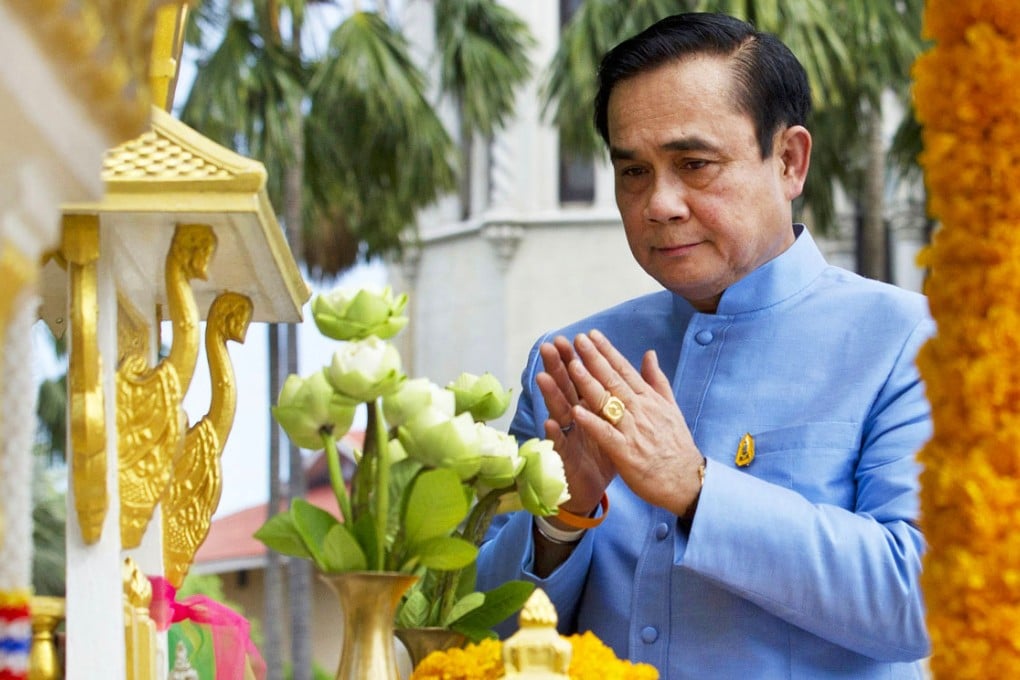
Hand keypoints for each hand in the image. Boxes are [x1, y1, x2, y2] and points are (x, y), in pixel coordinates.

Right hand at [536, 336, 616, 516]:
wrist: (593, 489)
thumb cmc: (602, 455)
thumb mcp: (614, 424)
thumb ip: (616, 397)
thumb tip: (620, 371)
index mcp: (589, 408)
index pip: (583, 378)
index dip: (580, 358)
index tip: (578, 337)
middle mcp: (575, 419)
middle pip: (566, 388)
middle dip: (558, 367)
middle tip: (550, 346)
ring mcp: (568, 437)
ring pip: (558, 412)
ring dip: (550, 395)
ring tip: (542, 377)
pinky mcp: (565, 458)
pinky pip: (559, 445)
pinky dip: (553, 434)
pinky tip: (548, 423)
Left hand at [565, 329, 704, 516]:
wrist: (687, 481)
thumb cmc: (676, 446)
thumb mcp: (670, 408)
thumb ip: (656, 380)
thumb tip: (649, 354)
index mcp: (648, 399)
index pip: (624, 370)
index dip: (607, 351)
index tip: (592, 335)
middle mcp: (640, 410)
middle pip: (613, 380)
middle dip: (594, 359)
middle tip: (578, 339)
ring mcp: (633, 430)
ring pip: (607, 403)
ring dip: (589, 383)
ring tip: (573, 365)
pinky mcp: (626, 452)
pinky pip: (606, 434)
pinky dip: (591, 422)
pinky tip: (576, 411)